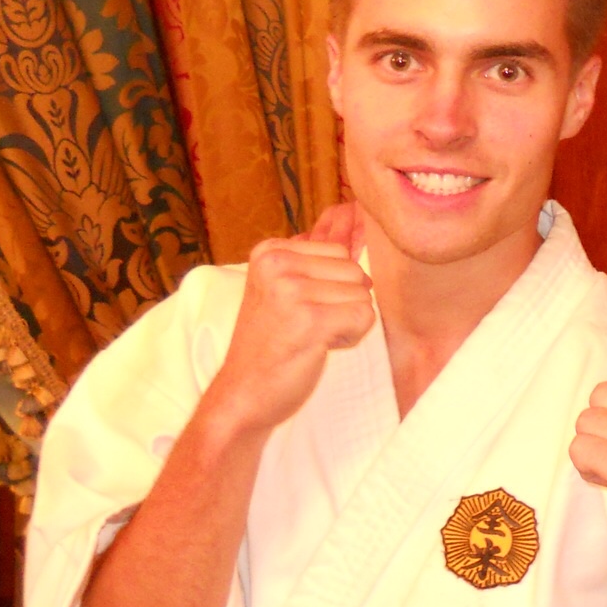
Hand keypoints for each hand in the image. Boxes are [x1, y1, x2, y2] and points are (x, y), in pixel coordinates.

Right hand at [205, 204, 375, 436]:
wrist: (243, 394)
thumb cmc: (272, 343)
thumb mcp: (288, 287)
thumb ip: (318, 253)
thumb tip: (353, 211)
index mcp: (269, 250)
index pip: (341, 252)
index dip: (334, 287)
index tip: (300, 309)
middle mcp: (276, 263)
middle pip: (355, 272)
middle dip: (343, 304)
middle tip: (306, 327)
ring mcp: (290, 290)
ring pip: (363, 294)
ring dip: (346, 322)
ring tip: (310, 336)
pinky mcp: (307, 319)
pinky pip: (364, 316)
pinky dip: (350, 336)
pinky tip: (318, 346)